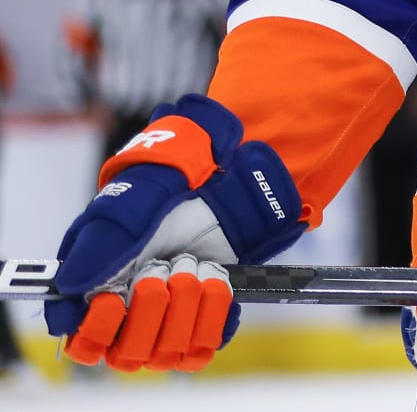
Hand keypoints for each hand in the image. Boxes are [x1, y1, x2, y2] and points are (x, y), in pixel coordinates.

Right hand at [46, 94, 304, 371]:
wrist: (222, 185)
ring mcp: (167, 322)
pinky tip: (217, 280)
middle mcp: (129, 315)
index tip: (113, 299)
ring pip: (167, 353)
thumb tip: (71, 285)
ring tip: (196, 265)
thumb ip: (99, 244)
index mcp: (97, 291)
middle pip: (126, 354)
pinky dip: (215, 314)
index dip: (96, 330)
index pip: (82, 342)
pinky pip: (205, 345)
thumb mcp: (129, 207)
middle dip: (150, 308)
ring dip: (186, 306)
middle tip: (165, 266)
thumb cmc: (166, 192)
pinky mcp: (203, 322)